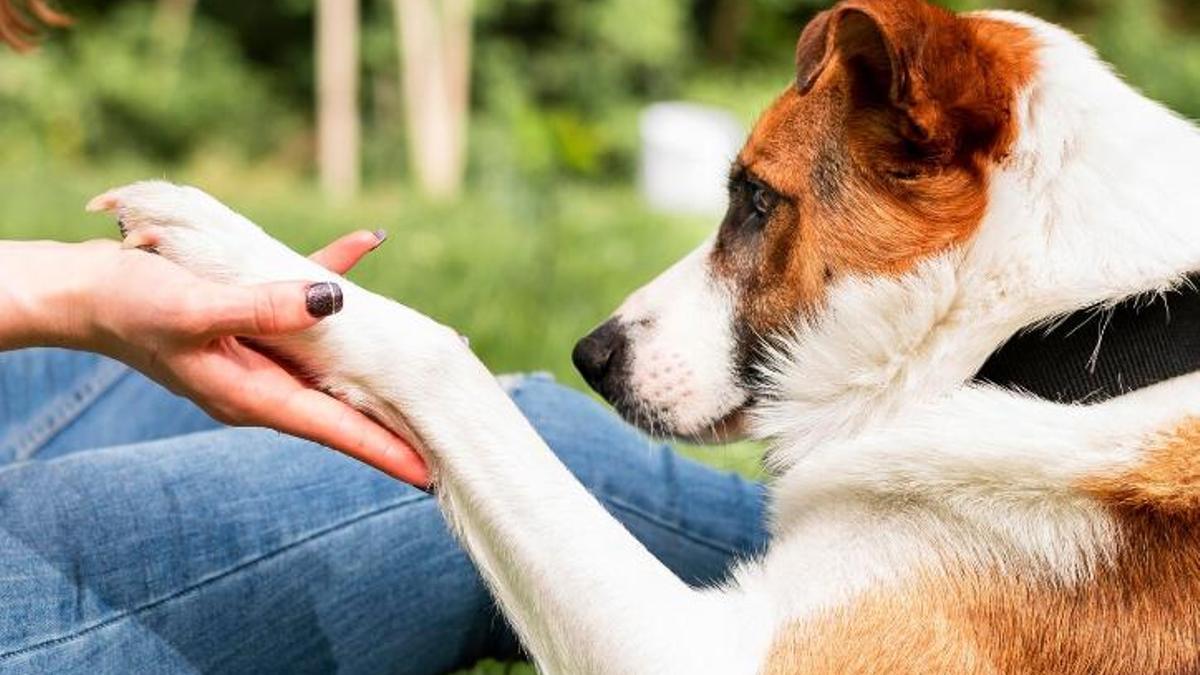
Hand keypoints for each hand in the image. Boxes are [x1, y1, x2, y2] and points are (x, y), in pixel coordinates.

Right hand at [0, 232, 429, 486]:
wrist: (80, 290)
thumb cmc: (127, 306)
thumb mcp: (195, 309)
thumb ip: (264, 307)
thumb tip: (336, 302)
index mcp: (251, 395)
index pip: (333, 429)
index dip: (383, 449)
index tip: (428, 471)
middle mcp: (263, 382)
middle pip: (341, 403)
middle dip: (392, 412)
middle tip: (448, 420)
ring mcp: (258, 353)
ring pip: (331, 355)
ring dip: (376, 349)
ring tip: (428, 348)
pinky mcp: (249, 318)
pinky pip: (301, 299)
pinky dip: (331, 276)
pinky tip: (364, 245)